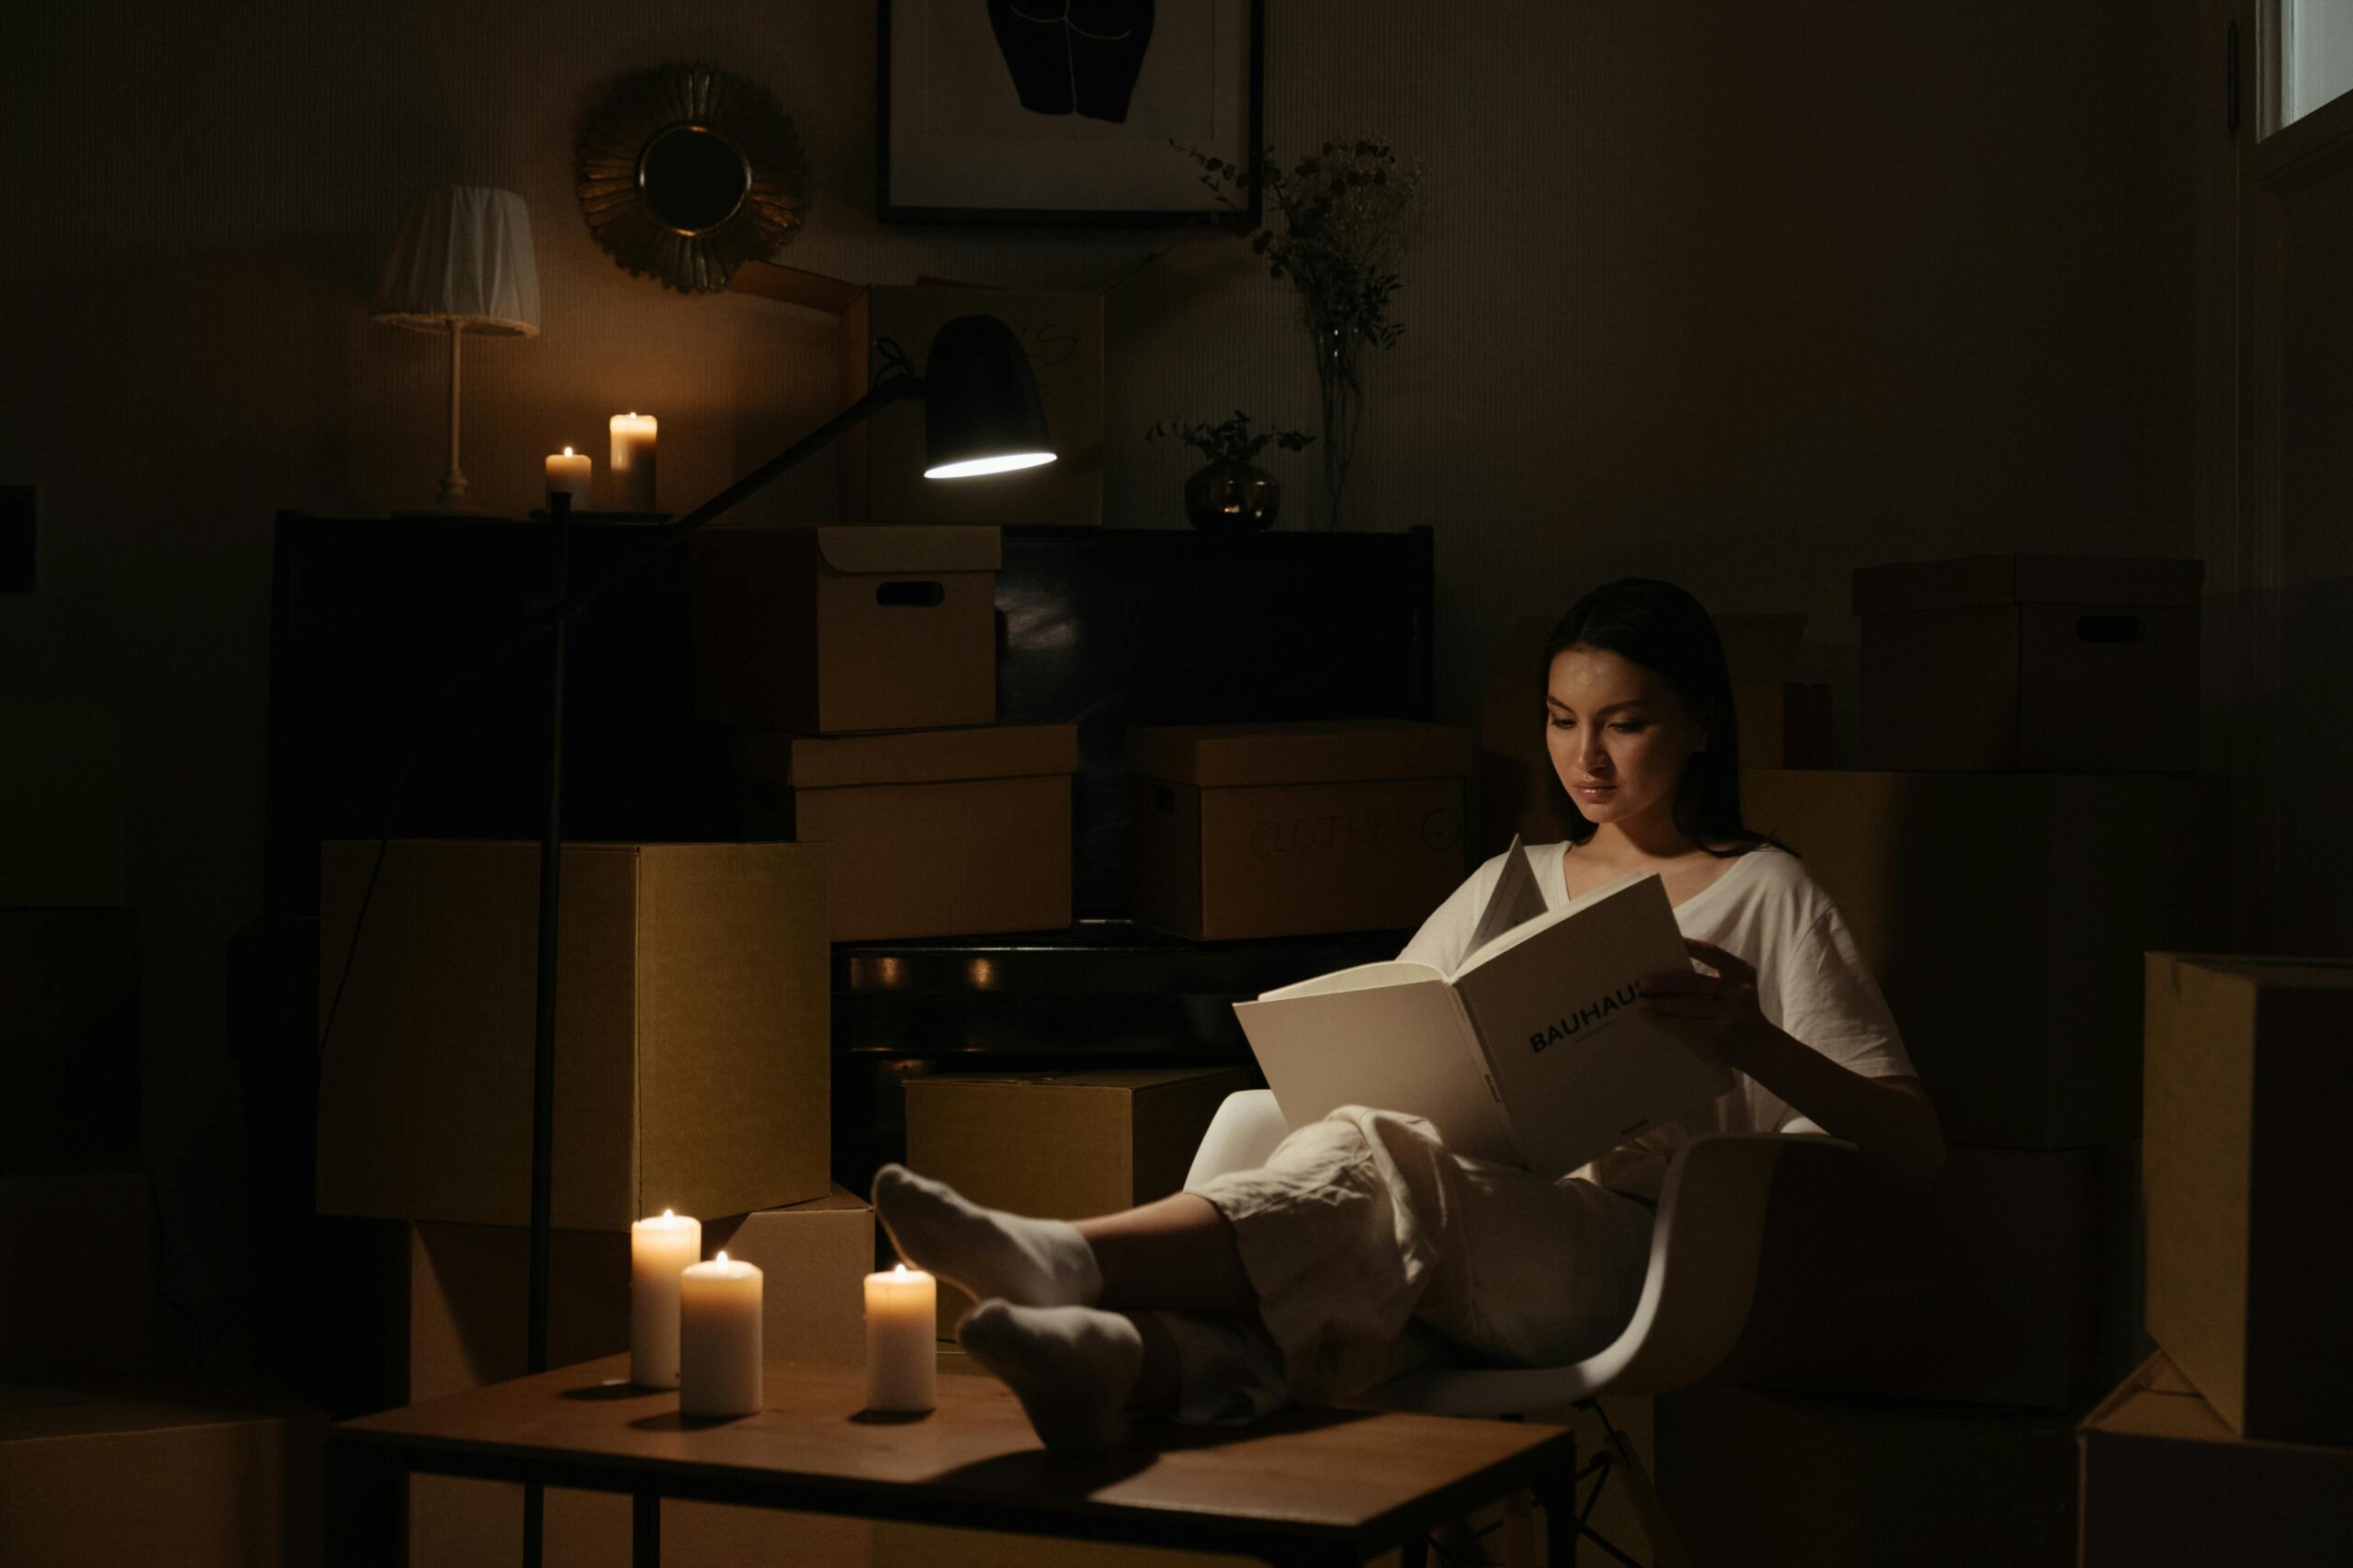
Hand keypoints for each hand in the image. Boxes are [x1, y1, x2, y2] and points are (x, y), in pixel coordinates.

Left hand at [1636, 938, 1772, 1073]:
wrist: (1760, 1047)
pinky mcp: (1720, 1036)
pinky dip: (1665, 1022)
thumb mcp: (1735, 987)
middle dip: (1665, 983)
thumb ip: (1712, 976)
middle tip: (1641, 983)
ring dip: (1660, 1004)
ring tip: (1641, 1001)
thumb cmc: (1738, 1010)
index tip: (1663, 942)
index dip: (1688, 946)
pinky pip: (1687, 1026)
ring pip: (1688, 1006)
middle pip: (1695, 983)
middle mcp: (1738, 992)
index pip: (1711, 953)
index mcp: (1740, 972)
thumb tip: (1665, 967)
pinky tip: (1650, 1018)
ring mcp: (1730, 1015)